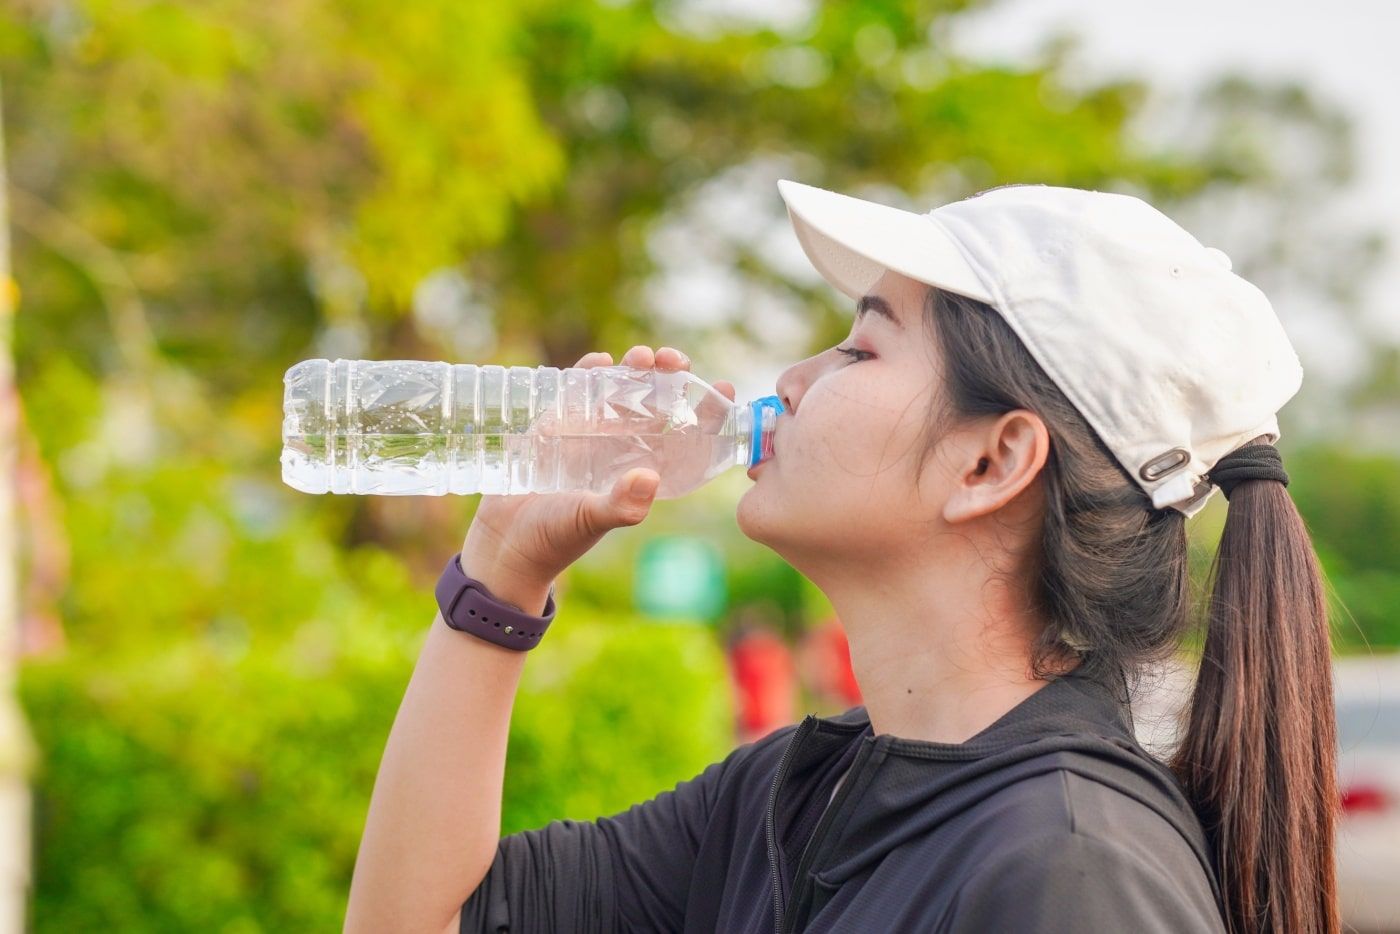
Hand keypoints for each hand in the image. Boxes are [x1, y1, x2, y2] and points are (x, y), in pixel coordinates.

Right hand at [459, 346, 735, 601]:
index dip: (706, 411)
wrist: (506, 542)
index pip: (685, 436)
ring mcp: (590, 433)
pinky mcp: (557, 423)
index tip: (724, 388)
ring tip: (642, 358)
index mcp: (643, 470)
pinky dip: (590, 372)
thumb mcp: (591, 520)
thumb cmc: (555, 538)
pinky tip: (599, 363)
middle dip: (670, 375)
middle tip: (672, 361)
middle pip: (657, 402)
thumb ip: (620, 505)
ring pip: (622, 389)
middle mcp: (622, 448)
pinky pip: (579, 389)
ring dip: (635, 368)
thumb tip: (648, 478)